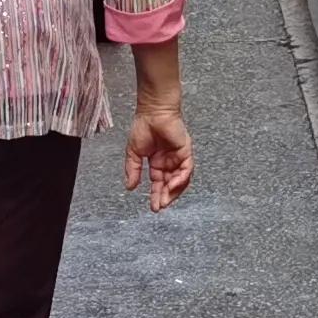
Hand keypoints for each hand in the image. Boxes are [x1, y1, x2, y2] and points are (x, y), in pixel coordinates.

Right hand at [124, 95, 192, 211]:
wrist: (153, 111)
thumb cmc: (143, 126)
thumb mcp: (134, 152)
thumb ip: (133, 170)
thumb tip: (130, 187)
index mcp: (157, 162)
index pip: (158, 183)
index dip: (156, 195)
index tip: (153, 207)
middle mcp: (169, 161)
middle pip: (170, 184)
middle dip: (165, 196)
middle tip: (159, 206)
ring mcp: (178, 157)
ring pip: (180, 179)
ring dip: (173, 191)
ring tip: (165, 199)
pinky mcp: (186, 151)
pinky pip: (187, 169)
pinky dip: (181, 179)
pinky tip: (172, 185)